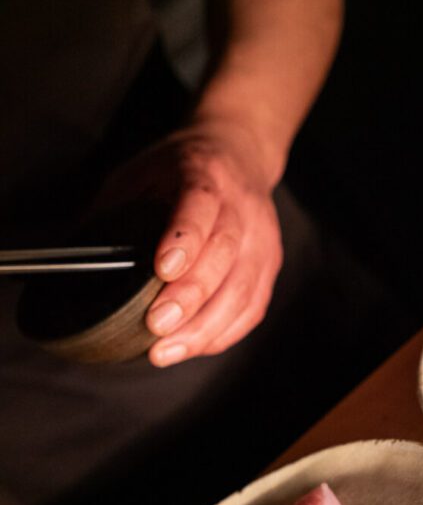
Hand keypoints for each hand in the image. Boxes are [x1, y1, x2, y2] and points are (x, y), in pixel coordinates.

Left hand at [102, 123, 282, 365]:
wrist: (237, 153)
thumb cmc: (178, 169)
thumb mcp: (136, 174)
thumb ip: (112, 213)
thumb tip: (72, 261)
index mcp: (204, 176)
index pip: (200, 207)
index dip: (184, 240)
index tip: (161, 270)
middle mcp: (241, 207)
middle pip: (224, 256)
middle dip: (190, 297)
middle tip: (156, 326)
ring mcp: (262, 239)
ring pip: (243, 290)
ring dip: (205, 327)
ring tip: (166, 351)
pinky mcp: (269, 265)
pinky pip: (252, 308)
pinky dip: (223, 333)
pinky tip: (193, 345)